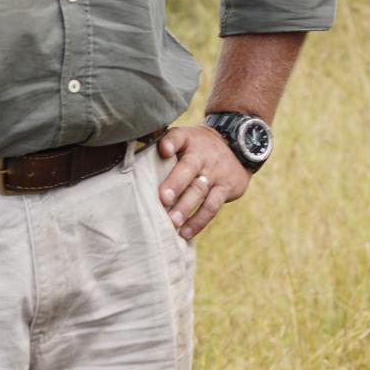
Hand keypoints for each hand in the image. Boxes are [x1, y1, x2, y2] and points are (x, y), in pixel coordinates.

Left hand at [153, 124, 253, 241]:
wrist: (237, 146)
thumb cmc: (197, 147)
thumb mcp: (185, 138)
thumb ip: (164, 145)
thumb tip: (132, 156)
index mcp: (188, 140)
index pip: (179, 137)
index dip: (171, 142)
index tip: (164, 150)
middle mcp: (203, 155)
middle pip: (189, 168)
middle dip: (176, 184)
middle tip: (163, 200)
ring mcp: (216, 172)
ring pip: (200, 190)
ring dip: (185, 208)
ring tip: (172, 223)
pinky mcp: (226, 188)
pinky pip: (212, 207)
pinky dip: (198, 221)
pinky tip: (185, 233)